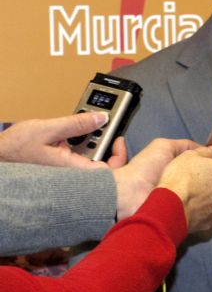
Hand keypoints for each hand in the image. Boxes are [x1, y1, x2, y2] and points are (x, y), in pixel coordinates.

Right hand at [0, 113, 126, 168]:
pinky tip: (76, 127)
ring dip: (91, 137)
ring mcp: (65, 170)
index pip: (108, 171)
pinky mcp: (59, 165)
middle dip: (105, 140)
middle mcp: (71, 173)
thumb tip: (101, 118)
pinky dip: (79, 139)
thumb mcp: (47, 130)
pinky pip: (77, 152)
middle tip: (103, 122)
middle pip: (101, 161)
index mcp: (72, 170)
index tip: (119, 139)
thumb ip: (76, 124)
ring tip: (88, 121)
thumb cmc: (13, 150)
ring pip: (88, 154)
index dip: (118, 156)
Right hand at [157, 144, 211, 231]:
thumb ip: (207, 151)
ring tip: (193, 198)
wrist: (170, 207)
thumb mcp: (190, 155)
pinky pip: (209, 214)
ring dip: (211, 199)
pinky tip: (190, 208)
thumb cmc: (180, 177)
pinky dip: (203, 211)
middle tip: (199, 183)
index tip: (208, 170)